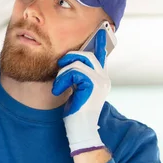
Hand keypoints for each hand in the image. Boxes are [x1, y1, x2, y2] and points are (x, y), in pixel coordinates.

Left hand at [52, 30, 110, 156]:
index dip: (101, 43)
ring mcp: (100, 81)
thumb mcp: (75, 92)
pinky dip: (62, 80)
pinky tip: (59, 90)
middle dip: (69, 58)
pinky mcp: (93, 85)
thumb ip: (76, 78)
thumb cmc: (75, 113)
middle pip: (86, 55)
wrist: (80, 130)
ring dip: (63, 73)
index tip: (101, 31)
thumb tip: (68, 65)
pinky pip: (74, 71)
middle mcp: (104, 78)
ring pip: (78, 62)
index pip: (101, 56)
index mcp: (100, 78)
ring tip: (59, 86)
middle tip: (60, 69)